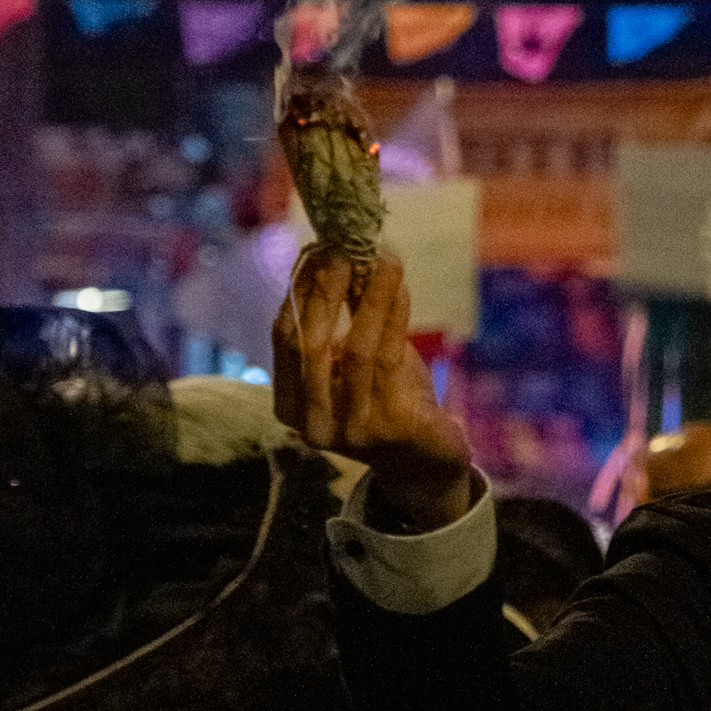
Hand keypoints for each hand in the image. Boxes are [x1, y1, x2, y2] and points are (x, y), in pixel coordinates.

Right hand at [273, 247, 473, 530]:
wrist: (425, 461)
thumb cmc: (384, 398)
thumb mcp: (354, 358)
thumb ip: (342, 318)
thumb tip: (336, 252)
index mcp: (292, 406)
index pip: (284, 339)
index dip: (299, 291)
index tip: (316, 250)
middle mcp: (313, 424)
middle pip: (311, 345)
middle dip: (326, 291)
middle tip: (345, 248)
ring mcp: (352, 431)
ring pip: (356, 350)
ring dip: (370, 296)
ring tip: (384, 258)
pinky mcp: (393, 429)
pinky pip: (391, 359)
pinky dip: (394, 316)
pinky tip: (400, 288)